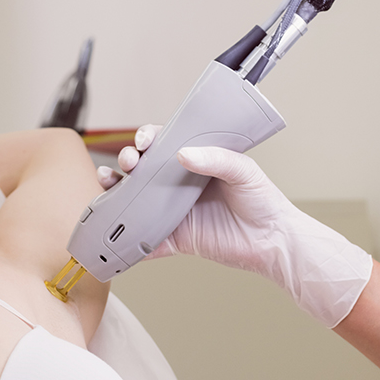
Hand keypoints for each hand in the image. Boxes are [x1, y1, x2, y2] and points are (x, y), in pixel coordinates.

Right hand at [99, 127, 371, 327]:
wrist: (273, 241)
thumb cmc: (263, 200)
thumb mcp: (243, 171)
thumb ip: (216, 159)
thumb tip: (184, 154)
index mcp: (194, 162)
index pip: (163, 143)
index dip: (147, 138)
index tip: (144, 141)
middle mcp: (179, 185)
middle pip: (142, 169)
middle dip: (128, 160)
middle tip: (130, 163)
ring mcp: (173, 212)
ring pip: (135, 200)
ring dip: (115, 191)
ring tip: (106, 184)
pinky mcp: (174, 239)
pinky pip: (144, 240)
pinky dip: (126, 238)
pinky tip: (113, 229)